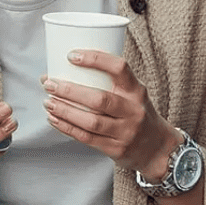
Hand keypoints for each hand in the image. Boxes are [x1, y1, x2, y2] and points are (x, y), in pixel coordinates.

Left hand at [42, 50, 178, 176]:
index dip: (95, 59)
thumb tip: (60, 69)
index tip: (72, 55)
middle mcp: (133, 110)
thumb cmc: (136, 113)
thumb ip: (106, 83)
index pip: (119, 68)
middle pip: (99, 99)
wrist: (157, 148)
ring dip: (65, 111)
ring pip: (91, 121)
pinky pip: (87, 138)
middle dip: (70, 91)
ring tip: (48, 102)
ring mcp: (126, 132)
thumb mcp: (133, 94)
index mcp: (137, 90)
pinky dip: (67, 128)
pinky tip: (54, 119)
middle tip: (50, 83)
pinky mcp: (116, 149)